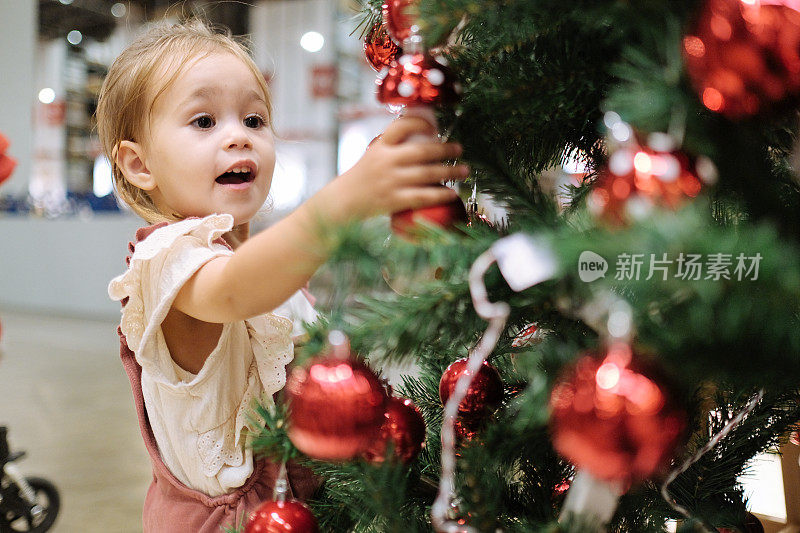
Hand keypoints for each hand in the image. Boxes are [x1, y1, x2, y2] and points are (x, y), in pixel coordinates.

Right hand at [331, 115, 468, 220]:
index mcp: (380, 146)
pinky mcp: (394, 201)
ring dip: (450, 171)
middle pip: (423, 151)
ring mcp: (390, 181)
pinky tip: (452, 194)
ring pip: (428, 174)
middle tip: (459, 148)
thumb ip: (393, 147)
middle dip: (446, 149)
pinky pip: (424, 196)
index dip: (421, 124)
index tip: (435, 128)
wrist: (343, 202)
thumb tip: (425, 138)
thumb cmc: (363, 177)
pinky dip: (440, 195)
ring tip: (465, 171)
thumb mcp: (373, 155)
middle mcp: (386, 161)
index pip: (401, 126)